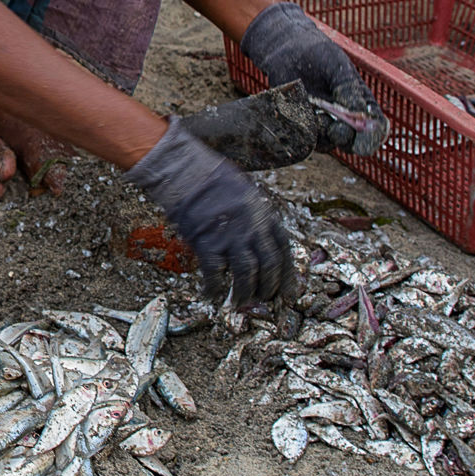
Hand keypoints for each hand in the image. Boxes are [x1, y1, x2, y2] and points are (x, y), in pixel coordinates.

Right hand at [126, 122, 295, 308]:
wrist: (186, 171)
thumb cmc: (212, 178)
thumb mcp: (246, 192)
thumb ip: (254, 217)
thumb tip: (257, 239)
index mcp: (264, 214)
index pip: (283, 250)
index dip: (287, 274)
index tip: (288, 291)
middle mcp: (252, 227)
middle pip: (269, 266)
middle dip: (269, 288)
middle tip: (264, 301)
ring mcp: (231, 236)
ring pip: (247, 274)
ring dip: (244, 293)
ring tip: (240, 303)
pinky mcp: (208, 243)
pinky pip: (215, 274)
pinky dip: (214, 288)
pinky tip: (211, 295)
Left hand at [240, 1, 386, 156]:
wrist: (291, 51)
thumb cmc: (321, 56)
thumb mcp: (338, 68)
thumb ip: (348, 90)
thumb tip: (359, 115)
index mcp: (363, 105)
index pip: (376, 129)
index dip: (372, 140)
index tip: (363, 145)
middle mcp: (346, 120)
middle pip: (351, 143)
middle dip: (345, 139)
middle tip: (336, 129)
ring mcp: (323, 125)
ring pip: (327, 143)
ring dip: (321, 133)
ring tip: (313, 111)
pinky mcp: (302, 126)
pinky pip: (304, 137)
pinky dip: (302, 129)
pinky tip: (298, 112)